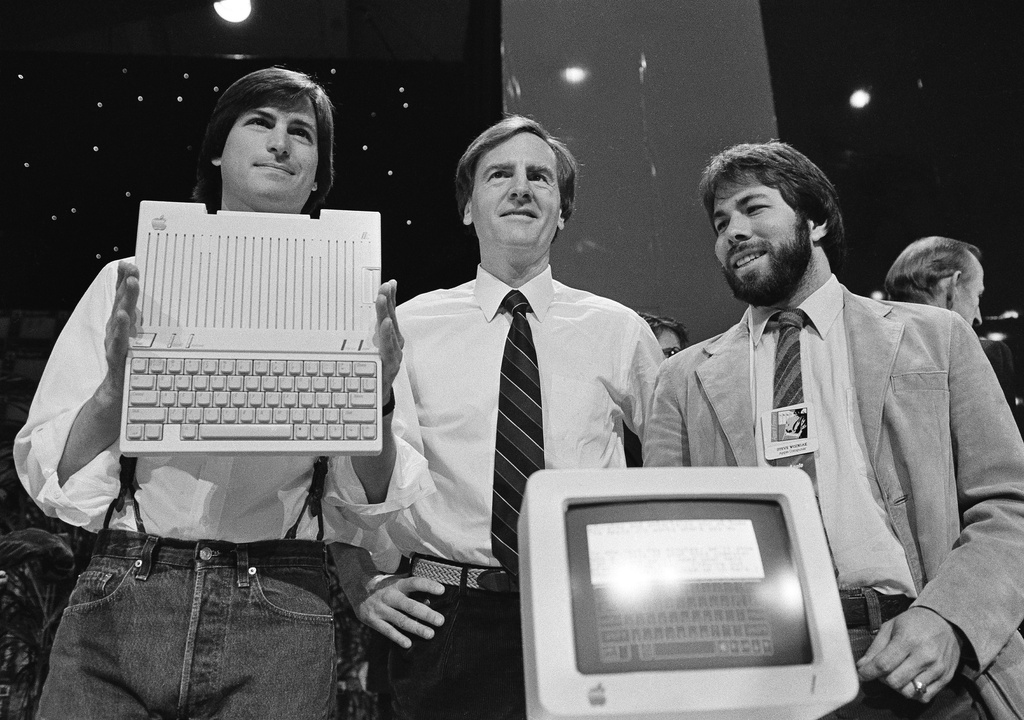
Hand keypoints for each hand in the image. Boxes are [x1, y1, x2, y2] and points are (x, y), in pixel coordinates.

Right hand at [99, 261, 139, 404]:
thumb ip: (148, 323)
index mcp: (123, 322)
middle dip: (127, 282)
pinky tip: (122, 317)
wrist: (117, 390)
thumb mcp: (141, 338)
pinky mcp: (116, 356)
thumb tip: (168, 307)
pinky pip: (118, 341)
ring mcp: (115, 341)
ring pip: (120, 317)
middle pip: (122, 302)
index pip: (124, 297)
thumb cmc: (131, 360)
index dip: (125, 279)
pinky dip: (120, 328)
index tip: (130, 263)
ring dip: (126, 298)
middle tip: (134, 267)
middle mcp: (117, 328)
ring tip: (132, 283)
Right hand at [356, 573, 444, 647]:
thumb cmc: (386, 586)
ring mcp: (380, 609)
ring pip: (401, 620)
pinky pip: (387, 631)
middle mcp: (389, 596)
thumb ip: (413, 589)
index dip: (428, 585)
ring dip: (416, 628)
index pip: (414, 583)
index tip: (442, 590)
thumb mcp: (397, 582)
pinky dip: (398, 638)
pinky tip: (408, 644)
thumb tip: (430, 600)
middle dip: (426, 614)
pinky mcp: (373, 621)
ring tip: (430, 634)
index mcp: (397, 584)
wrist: (358, 589)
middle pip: (410, 606)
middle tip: (440, 621)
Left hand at [373, 279, 402, 399]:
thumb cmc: (377, 370)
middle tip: (384, 286)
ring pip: (390, 330)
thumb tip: (368, 316)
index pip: (391, 313)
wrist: (379, 396)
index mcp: (391, 337)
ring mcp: (395, 353)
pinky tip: (385, 324)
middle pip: (391, 318)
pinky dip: (387, 334)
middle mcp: (396, 343)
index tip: (389, 283)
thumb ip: (372, 333)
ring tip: (382, 298)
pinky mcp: (391, 363)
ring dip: (386, 312)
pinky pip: (389, 347)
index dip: (392, 298)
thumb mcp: (373, 348)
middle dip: (388, 300)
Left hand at [856, 607, 962, 702]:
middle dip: (883, 679)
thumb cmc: (915, 623)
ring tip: (897, 674)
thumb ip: (875, 647)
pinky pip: (924, 697)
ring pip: (908, 692)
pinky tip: (910, 681)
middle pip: (895, 682)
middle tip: (883, 671)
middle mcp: (924, 656)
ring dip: (898, 687)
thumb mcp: (890, 626)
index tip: (862, 674)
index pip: (883, 664)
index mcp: (908, 640)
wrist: (946, 622)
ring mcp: (937, 669)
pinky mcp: (946, 678)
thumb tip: (861, 666)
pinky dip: (913, 693)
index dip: (868, 672)